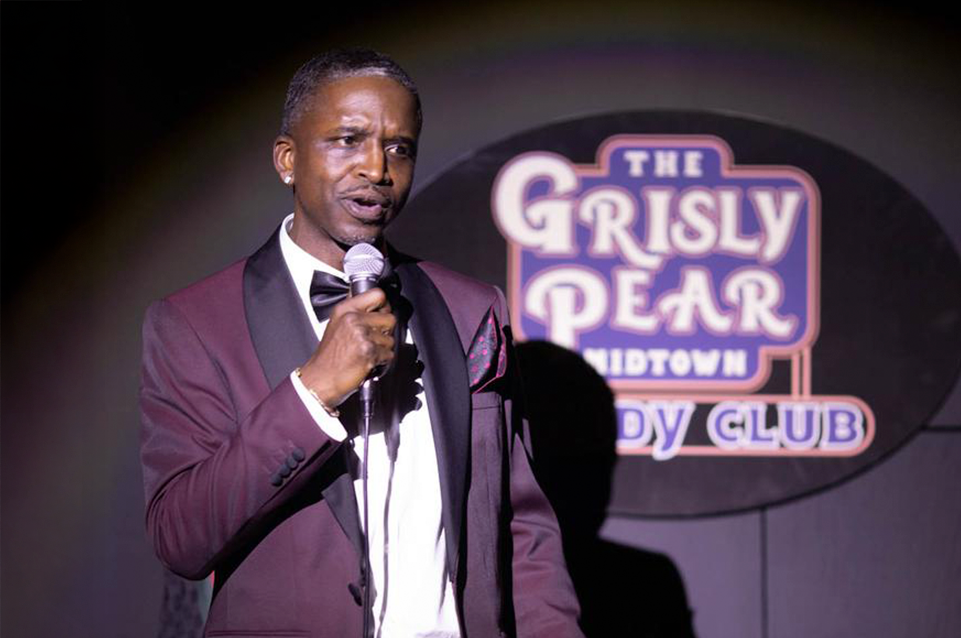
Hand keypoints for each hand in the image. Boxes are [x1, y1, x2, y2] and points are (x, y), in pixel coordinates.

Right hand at [298, 288, 395, 407]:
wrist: (320, 379)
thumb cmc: (328, 356)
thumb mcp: (336, 323)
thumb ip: (355, 311)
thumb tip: (375, 301)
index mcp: (345, 309)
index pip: (378, 294)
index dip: (384, 306)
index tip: (380, 314)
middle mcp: (353, 319)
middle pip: (390, 318)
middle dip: (385, 331)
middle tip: (371, 339)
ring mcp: (361, 334)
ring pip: (391, 338)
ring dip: (382, 348)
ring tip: (366, 352)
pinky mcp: (369, 351)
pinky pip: (389, 354)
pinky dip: (382, 361)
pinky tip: (367, 361)